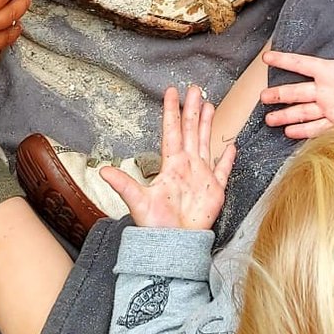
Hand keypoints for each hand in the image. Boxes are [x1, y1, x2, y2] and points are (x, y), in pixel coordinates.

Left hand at [104, 85, 233, 230]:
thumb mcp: (138, 202)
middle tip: (195, 89)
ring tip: (210, 105)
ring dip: (207, 125)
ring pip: (205, 143)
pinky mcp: (215, 190)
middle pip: (190, 131)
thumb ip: (124, 184)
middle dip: (193, 109)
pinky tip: (230, 146)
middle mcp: (186, 166)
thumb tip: (102, 170)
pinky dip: (227, 159)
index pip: (172, 131)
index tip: (171, 92)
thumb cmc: (156, 226)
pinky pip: (223, 170)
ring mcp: (201, 176)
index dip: (172, 111)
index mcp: (170, 165)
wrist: (175, 245)